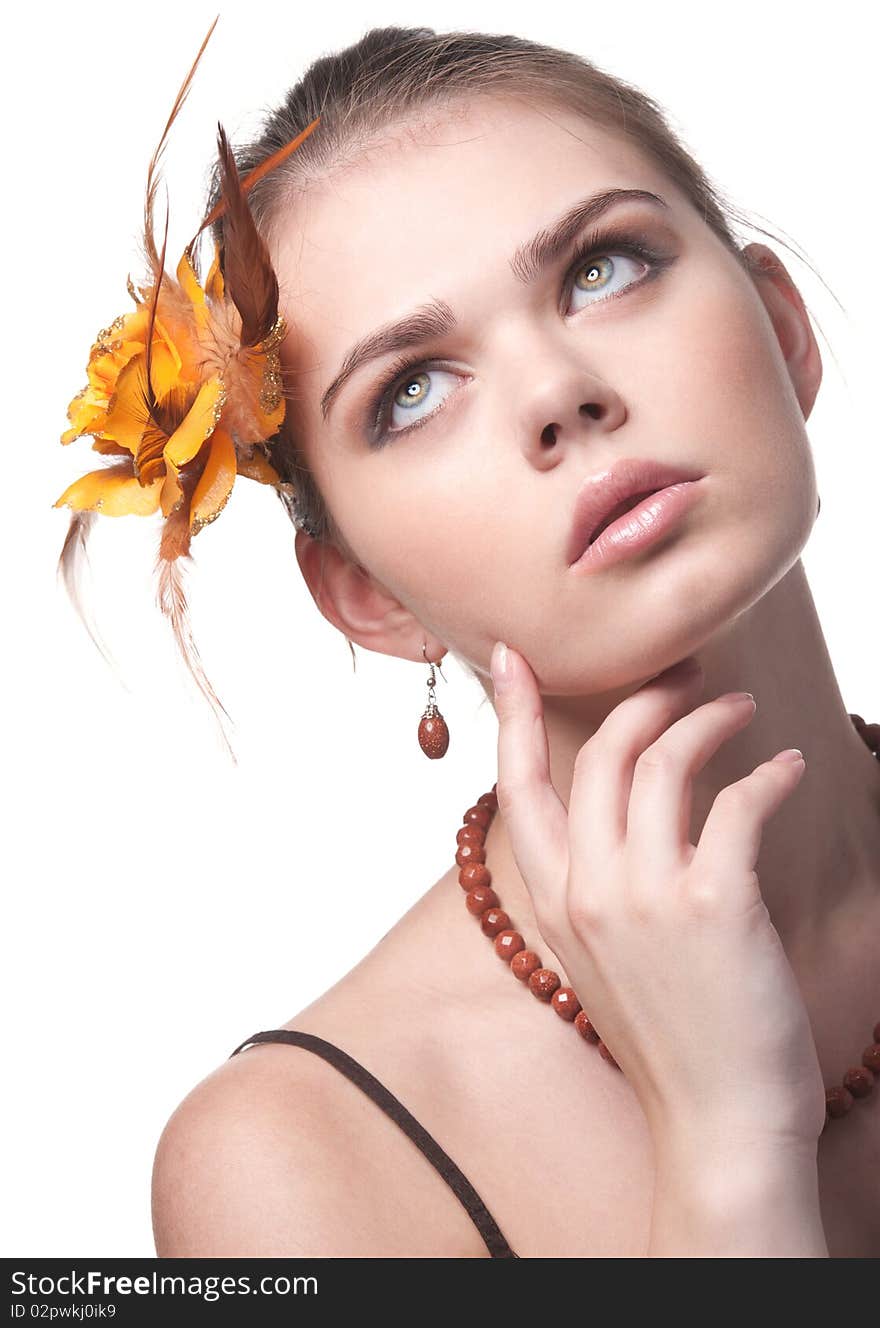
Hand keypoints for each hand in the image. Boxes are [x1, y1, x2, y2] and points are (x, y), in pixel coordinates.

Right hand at [489, 645, 826, 1152]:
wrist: (718, 1126)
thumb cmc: (672, 1041)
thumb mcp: (603, 962)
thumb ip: (594, 889)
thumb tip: (620, 821)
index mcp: (554, 904)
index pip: (517, 789)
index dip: (514, 715)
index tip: (512, 658)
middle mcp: (588, 892)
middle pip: (598, 757)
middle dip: (642, 700)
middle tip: (685, 678)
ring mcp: (645, 897)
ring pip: (661, 763)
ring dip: (705, 720)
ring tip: (740, 710)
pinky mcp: (712, 904)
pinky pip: (735, 804)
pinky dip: (766, 773)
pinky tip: (785, 767)